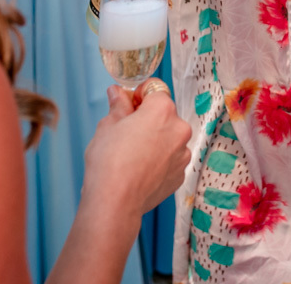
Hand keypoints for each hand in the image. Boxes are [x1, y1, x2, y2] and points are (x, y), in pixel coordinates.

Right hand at [82, 82, 191, 214]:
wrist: (115, 202)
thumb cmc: (109, 161)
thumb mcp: (108, 125)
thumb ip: (118, 105)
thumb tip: (117, 93)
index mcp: (162, 110)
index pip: (155, 89)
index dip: (139, 95)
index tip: (128, 105)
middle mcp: (179, 129)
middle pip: (164, 114)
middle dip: (147, 118)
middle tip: (126, 132)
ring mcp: (182, 154)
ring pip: (168, 138)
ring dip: (155, 140)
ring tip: (132, 155)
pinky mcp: (180, 175)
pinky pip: (170, 159)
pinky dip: (159, 160)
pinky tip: (140, 169)